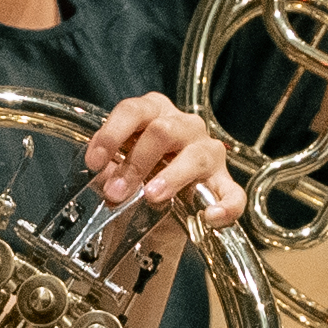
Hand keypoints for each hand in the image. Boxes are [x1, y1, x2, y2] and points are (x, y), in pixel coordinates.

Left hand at [85, 93, 247, 223]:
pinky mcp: (224, 183)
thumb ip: (108, 169)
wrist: (158, 211)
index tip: (94, 162)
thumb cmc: (137, 177)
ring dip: (172, 177)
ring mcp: (208, 152)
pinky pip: (232, 193)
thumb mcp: (117, 169)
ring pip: (196, 156)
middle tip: (116, 191)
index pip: (133, 111)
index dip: (112, 134)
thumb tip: (105, 175)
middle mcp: (184, 126)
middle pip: (163, 131)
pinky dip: (225, 205)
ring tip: (152, 196)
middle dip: (136, 162)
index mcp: (154, 113)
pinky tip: (210, 217)